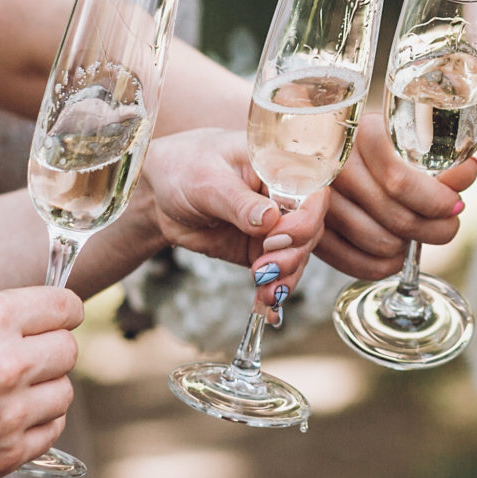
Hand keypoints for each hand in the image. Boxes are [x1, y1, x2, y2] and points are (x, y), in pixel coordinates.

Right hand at [0, 287, 83, 477]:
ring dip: (43, 388)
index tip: (57, 317)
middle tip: (24, 355)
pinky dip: (36, 422)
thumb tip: (24, 317)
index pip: (63, 306)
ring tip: (5, 390)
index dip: (61, 311)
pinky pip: (51, 429)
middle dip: (49, 349)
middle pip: (68, 349)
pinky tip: (5, 417)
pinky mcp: (5, 454)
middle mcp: (4, 362)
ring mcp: (8, 412)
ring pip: (64, 391)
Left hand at [137, 128, 324, 302]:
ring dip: (285, 278)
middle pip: (310, 231)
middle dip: (292, 256)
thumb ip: (238, 201)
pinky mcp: (263, 250)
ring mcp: (276, 226)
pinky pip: (279, 273)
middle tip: (264, 270)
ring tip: (265, 293)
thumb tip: (269, 219)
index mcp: (280, 167)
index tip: (274, 238)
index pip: (313, 194)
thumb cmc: (186, 167)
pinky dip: (274, 292)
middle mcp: (285, 197)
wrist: (162, 191)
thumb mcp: (207, 180)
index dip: (303, 221)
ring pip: (298, 256)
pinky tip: (268, 310)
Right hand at [318, 111, 476, 277]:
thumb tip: (468, 171)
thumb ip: (441, 163)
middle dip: (434, 229)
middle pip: (396, 218)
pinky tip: (396, 253)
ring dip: (409, 247)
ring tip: (417, 233)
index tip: (456, 206)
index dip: (436, 201)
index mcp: (362, 136)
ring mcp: (319, 202)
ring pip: (380, 243)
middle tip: (447, 226)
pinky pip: (357, 264)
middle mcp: (335, 168)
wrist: (327, 156)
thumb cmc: (380, 152)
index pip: (400, 181)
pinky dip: (385, 265)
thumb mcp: (410, 146)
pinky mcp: (314, 231)